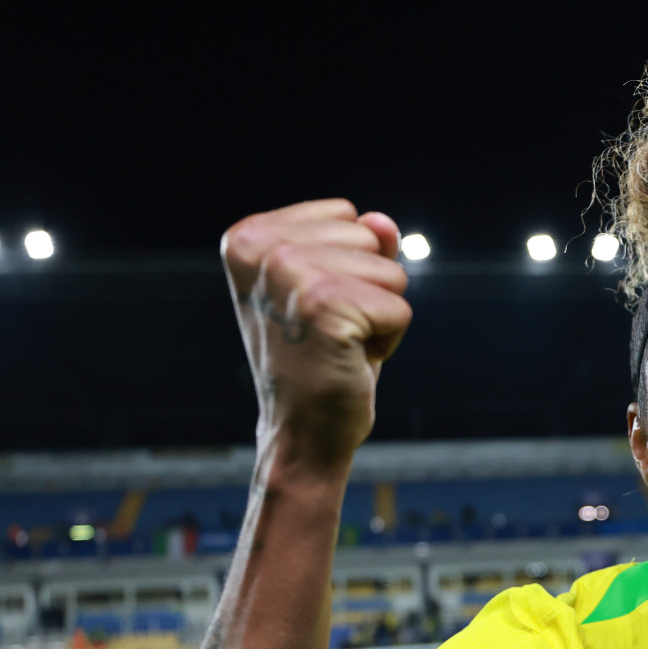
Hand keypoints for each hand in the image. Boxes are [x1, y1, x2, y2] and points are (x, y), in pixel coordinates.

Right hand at [221, 199, 410, 469]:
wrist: (300, 433)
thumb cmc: (318, 360)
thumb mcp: (335, 287)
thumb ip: (361, 244)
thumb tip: (382, 221)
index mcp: (248, 236)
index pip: (345, 214)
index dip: (349, 265)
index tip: (316, 308)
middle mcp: (260, 248)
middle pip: (369, 236)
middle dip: (367, 288)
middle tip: (329, 332)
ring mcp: (288, 272)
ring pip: (391, 271)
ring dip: (379, 315)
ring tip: (338, 345)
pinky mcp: (323, 305)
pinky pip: (399, 308)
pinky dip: (388, 341)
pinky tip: (349, 360)